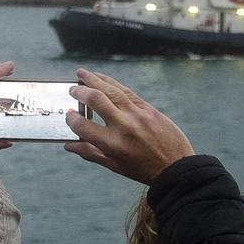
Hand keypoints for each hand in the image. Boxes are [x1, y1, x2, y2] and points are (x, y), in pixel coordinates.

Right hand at [65, 69, 194, 183]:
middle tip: (72, 89)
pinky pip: (126, 91)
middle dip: (80, 91)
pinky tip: (102, 78)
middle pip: (96, 100)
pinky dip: (112, 83)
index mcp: (112, 144)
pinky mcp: (148, 108)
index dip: (71, 118)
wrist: (175, 166)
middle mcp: (123, 126)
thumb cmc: (142, 169)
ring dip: (94, 79)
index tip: (69, 114)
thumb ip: (90, 153)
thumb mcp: (114, 165)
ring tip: (82, 74)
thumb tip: (68, 145)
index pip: (82, 126)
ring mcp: (137, 115)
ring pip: (111, 90)